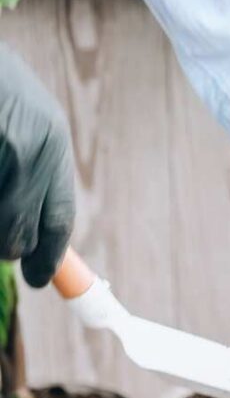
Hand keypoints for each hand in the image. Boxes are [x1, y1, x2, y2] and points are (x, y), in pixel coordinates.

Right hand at [0, 45, 74, 286]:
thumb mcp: (20, 118)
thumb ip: (27, 169)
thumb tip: (22, 237)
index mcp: (49, 141)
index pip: (57, 217)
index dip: (48, 254)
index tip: (40, 279)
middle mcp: (30, 149)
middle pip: (19, 232)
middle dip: (5, 245)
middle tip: (2, 250)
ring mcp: (2, 150)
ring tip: (4, 157)